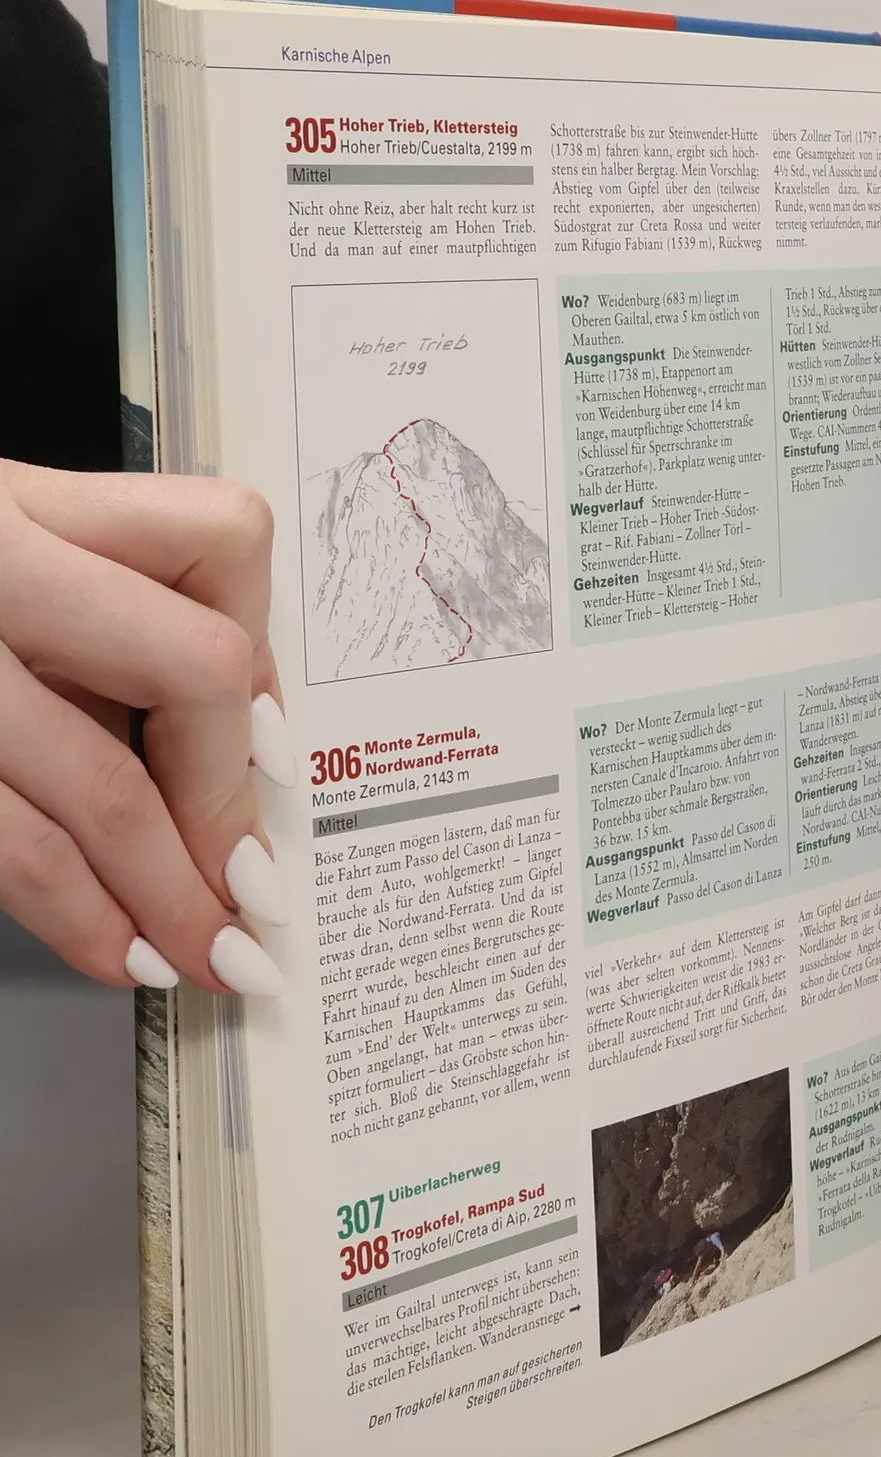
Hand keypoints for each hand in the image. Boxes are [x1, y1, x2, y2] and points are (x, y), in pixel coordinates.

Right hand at [0, 460, 294, 993]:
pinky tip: (108, 947)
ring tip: (204, 955)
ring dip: (169, 894)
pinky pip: (0, 842)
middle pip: (190, 671)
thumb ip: (92, 613)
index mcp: (21, 502)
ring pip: (96, 785)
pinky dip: (72, 914)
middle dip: (231, 802)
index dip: (266, 653)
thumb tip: (237, 741)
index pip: (220, 543)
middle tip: (255, 891)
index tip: (276, 750)